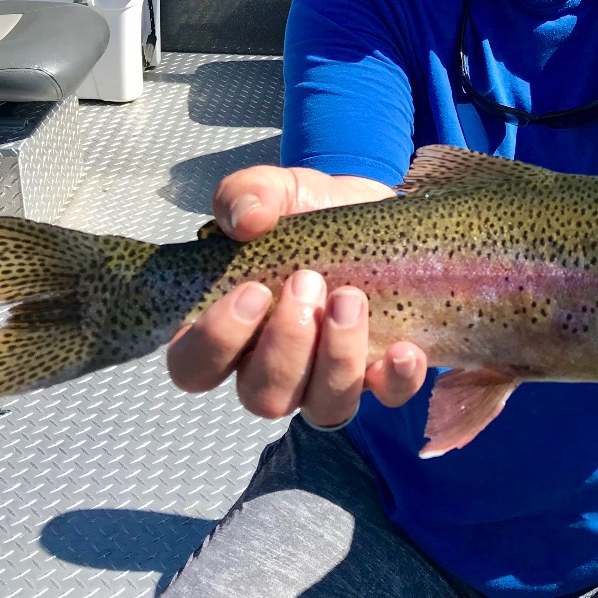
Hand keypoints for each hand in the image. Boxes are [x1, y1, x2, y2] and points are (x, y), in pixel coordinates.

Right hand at [166, 165, 428, 424]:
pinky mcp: (382, 372)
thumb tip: (246, 219)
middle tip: (308, 283)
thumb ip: (247, 194)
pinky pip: (389, 396)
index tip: (253, 290)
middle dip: (286, 345)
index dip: (216, 341)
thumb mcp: (276, 190)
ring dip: (337, 359)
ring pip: (323, 407)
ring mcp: (329, 378)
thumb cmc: (310, 210)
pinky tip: (403, 347)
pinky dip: (396, 378)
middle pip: (262, 396)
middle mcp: (274, 367)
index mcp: (231, 330)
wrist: (373, 208)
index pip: (194, 366)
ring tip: (351, 299)